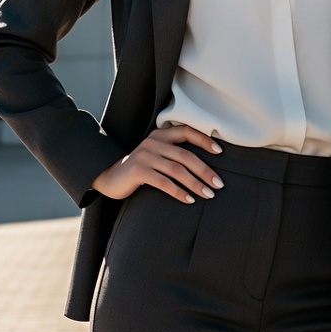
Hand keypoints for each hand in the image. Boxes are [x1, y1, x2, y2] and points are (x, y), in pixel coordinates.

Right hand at [91, 124, 224, 203]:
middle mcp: (154, 142)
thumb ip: (174, 154)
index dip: (204, 140)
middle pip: (186, 156)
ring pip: (177, 170)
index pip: (187, 131)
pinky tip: (189, 200)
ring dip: (195, 184)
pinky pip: (164, 183)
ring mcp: (145, 155)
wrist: (110, 177)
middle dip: (205, 171)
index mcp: (161, 134)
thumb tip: (206, 167)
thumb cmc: (141, 168)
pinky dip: (179, 192)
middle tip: (219, 184)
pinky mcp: (138, 171)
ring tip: (208, 194)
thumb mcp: (157, 155)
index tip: (220, 152)